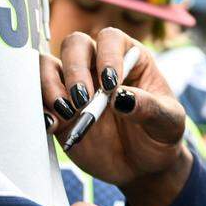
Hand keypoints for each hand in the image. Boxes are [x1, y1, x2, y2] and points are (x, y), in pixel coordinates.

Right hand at [41, 28, 191, 205]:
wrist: (142, 167)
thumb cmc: (160, 135)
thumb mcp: (168, 123)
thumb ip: (149, 108)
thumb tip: (121, 97)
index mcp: (129, 59)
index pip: (111, 38)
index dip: (107, 55)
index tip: (111, 85)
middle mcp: (98, 65)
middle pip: (74, 44)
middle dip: (75, 69)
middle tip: (84, 100)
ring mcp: (75, 86)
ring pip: (48, 65)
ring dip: (51, 85)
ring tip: (67, 113)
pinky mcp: (58, 109)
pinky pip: (37, 97)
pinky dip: (39, 107)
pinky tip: (53, 126)